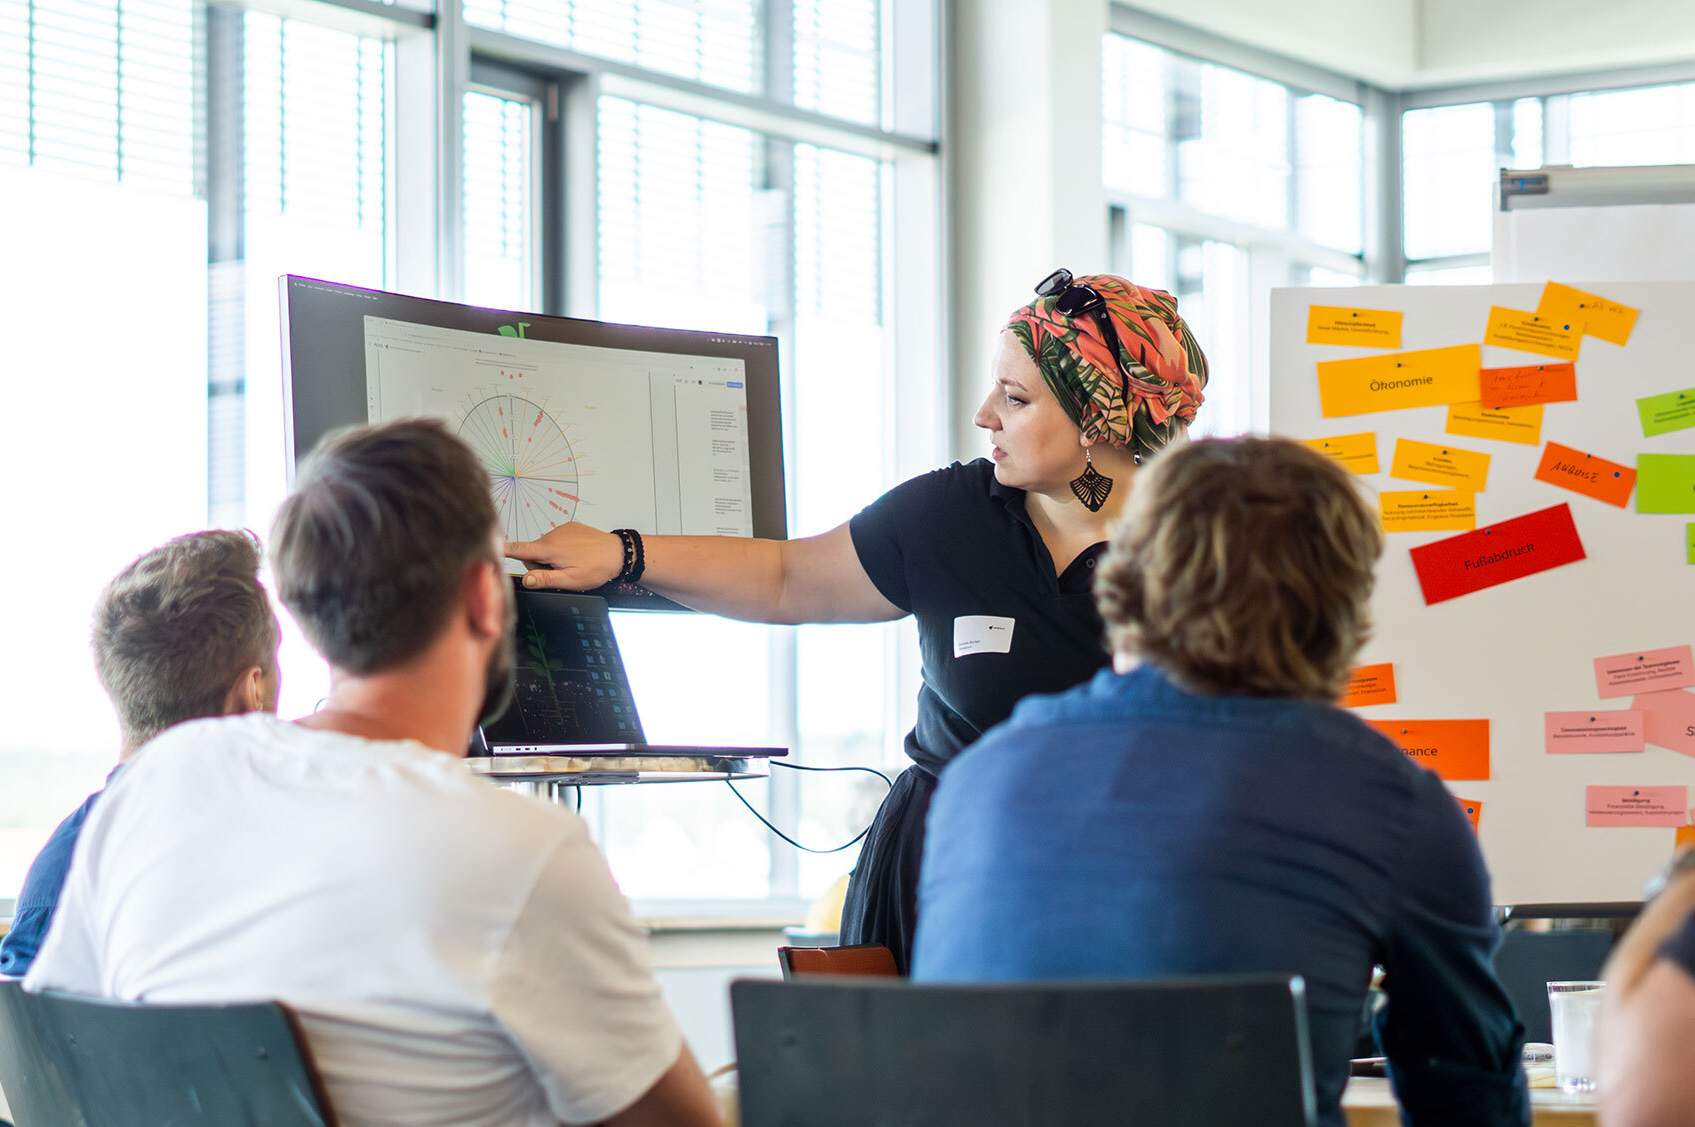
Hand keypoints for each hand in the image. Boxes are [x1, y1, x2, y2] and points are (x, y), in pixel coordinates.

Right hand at [505, 522, 623, 589]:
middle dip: (539, 565)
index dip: (501, 549)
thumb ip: (545, 579)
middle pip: (531, 553)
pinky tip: (576, 555)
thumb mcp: (570, 580)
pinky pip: (556, 540)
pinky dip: (560, 549)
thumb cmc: (596, 568)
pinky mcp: (569, 527)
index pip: (517, 549)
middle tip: (560, 573)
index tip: (486, 546)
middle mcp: (551, 535)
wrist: (619, 552)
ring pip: (544, 547)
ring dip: (551, 558)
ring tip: (572, 564)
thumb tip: (525, 579)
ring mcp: (561, 529)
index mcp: (549, 549)